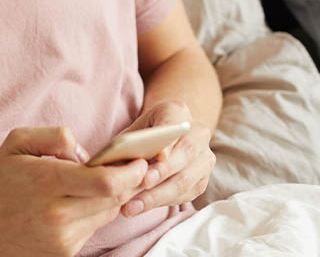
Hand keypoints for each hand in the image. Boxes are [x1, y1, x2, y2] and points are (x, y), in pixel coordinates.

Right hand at [0, 127, 147, 256]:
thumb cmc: (1, 178)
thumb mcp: (17, 141)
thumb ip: (55, 136)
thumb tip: (87, 153)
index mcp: (46, 182)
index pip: (106, 182)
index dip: (131, 171)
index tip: (139, 160)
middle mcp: (58, 214)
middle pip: (115, 198)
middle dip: (132, 181)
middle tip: (137, 165)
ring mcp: (64, 237)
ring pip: (109, 213)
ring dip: (116, 196)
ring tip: (110, 179)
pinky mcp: (66, 251)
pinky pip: (95, 227)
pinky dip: (98, 211)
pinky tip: (87, 199)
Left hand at [117, 101, 214, 217]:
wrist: (167, 137)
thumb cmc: (145, 132)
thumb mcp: (134, 128)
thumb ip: (129, 140)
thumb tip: (116, 160)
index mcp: (178, 112)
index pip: (175, 124)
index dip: (169, 141)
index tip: (159, 155)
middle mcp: (198, 134)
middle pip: (186, 154)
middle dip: (163, 171)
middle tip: (142, 183)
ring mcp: (204, 158)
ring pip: (186, 179)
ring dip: (159, 195)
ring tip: (133, 205)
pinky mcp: (202, 180)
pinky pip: (185, 194)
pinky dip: (162, 202)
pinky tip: (142, 207)